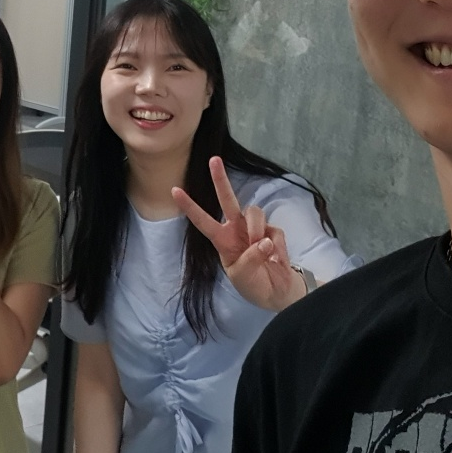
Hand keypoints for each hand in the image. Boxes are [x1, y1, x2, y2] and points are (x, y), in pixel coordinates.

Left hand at [173, 156, 306, 311]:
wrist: (277, 293)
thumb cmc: (253, 284)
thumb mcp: (242, 277)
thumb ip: (250, 259)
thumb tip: (263, 241)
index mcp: (222, 240)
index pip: (202, 220)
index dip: (189, 206)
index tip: (174, 190)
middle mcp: (236, 228)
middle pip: (228, 199)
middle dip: (221, 179)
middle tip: (213, 160)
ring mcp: (255, 228)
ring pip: (255, 212)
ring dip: (257, 231)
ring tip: (264, 252)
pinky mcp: (273, 232)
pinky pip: (274, 232)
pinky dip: (277, 247)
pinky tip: (276, 260)